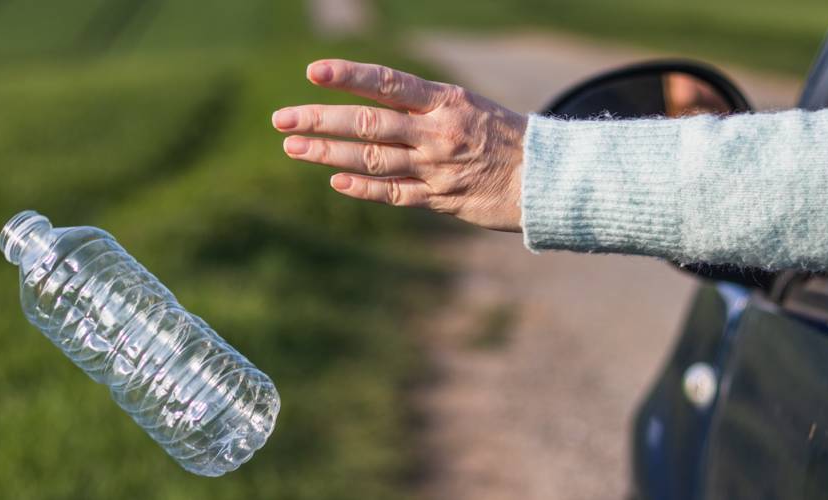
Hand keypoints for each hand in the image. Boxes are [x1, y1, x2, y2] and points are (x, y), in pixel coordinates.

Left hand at [272, 59, 527, 231]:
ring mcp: (437, 167)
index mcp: (445, 101)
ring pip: (373, 158)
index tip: (312, 73)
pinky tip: (335, 180)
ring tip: (292, 147)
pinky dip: (363, 187)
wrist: (546, 178)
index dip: (348, 76)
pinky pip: (394, 193)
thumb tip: (369, 100)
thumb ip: (421, 106)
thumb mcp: (466, 106)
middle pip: (369, 122)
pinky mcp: (441, 199)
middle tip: (281, 118)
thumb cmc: (502, 137)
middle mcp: (437, 131)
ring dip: (328, 153)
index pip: (387, 82)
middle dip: (321, 119)